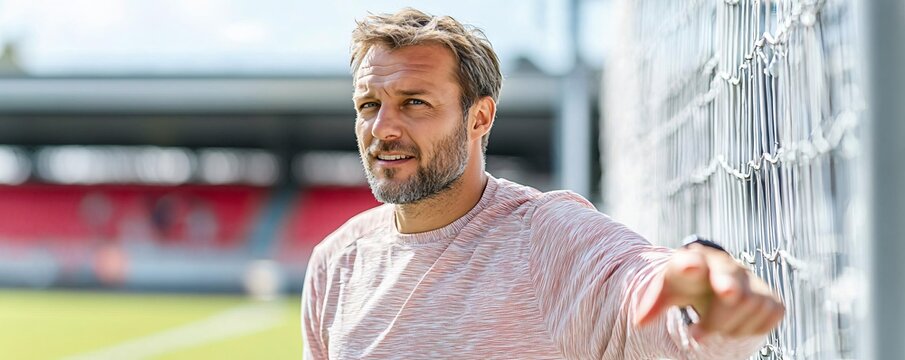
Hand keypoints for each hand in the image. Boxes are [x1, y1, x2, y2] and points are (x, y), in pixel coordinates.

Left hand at [633, 244, 784, 339]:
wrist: (714, 284)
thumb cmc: (689, 286)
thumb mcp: (668, 292)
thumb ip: (653, 304)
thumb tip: (640, 321)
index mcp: (695, 260)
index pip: (692, 259)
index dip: (690, 264)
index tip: (688, 266)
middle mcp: (726, 266)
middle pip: (729, 278)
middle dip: (726, 289)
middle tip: (717, 307)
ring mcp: (752, 281)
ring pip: (750, 302)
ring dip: (727, 325)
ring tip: (710, 328)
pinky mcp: (771, 299)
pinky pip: (770, 315)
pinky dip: (751, 328)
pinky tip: (734, 326)